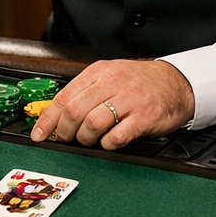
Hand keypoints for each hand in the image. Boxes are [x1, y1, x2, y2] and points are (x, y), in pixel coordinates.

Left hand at [28, 59, 194, 150]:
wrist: (176, 83)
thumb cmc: (140, 83)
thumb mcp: (110, 76)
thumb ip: (86, 92)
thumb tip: (57, 115)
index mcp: (99, 72)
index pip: (65, 96)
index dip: (48, 119)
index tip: (39, 134)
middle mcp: (112, 83)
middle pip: (75, 112)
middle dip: (64, 132)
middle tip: (65, 139)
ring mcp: (129, 100)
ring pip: (92, 124)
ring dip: (85, 139)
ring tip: (89, 140)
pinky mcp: (144, 117)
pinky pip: (116, 137)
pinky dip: (107, 144)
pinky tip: (109, 141)